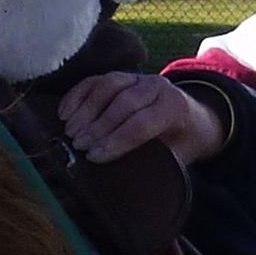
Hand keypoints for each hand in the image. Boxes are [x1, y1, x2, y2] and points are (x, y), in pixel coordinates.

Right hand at [59, 72, 228, 164]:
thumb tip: (122, 179)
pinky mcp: (119, 76)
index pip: (141, 123)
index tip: (94, 157)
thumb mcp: (176, 156)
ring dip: (84, 110)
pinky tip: (64, 114)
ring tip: (70, 132)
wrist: (190, 117)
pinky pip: (94, 81)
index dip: (116, 141)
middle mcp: (157, 87)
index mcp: (174, 108)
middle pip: (122, 103)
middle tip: (78, 146)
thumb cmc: (179, 142)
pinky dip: (76, 96)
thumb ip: (153, 162)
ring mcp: (136, 78)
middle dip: (97, 127)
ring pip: (106, 87)